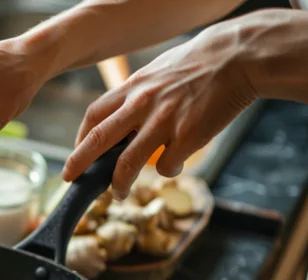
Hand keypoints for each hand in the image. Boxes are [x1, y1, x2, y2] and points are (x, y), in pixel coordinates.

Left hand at [61, 20, 256, 197]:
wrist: (236, 57)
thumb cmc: (199, 64)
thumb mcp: (157, 72)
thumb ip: (138, 94)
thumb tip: (124, 117)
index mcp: (132, 88)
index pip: (94, 115)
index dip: (80, 138)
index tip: (77, 152)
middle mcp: (141, 105)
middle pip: (98, 140)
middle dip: (79, 164)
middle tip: (71, 179)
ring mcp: (163, 122)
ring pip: (127, 165)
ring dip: (119, 184)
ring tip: (118, 193)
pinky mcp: (187, 137)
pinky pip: (166, 167)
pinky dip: (167, 171)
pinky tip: (176, 163)